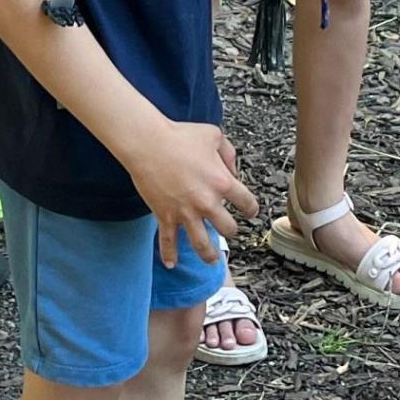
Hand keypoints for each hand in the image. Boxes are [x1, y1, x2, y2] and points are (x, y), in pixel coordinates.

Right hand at [122, 119, 256, 268]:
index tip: (250, 212)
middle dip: (230, 229)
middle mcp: (207, 202)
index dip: (251, 209)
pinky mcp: (165, 216)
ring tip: (212, 260)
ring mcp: (185, 212)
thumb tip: (232, 170)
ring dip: (209, 255)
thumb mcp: (214, 136)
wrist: (148, 143)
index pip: (246, 203)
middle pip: (228, 228)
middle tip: (228, 229)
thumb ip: (229, 153)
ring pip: (202, 244)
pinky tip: (171, 264)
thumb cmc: (180, 136)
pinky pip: (168, 242)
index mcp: (222, 182)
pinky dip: (169, 255)